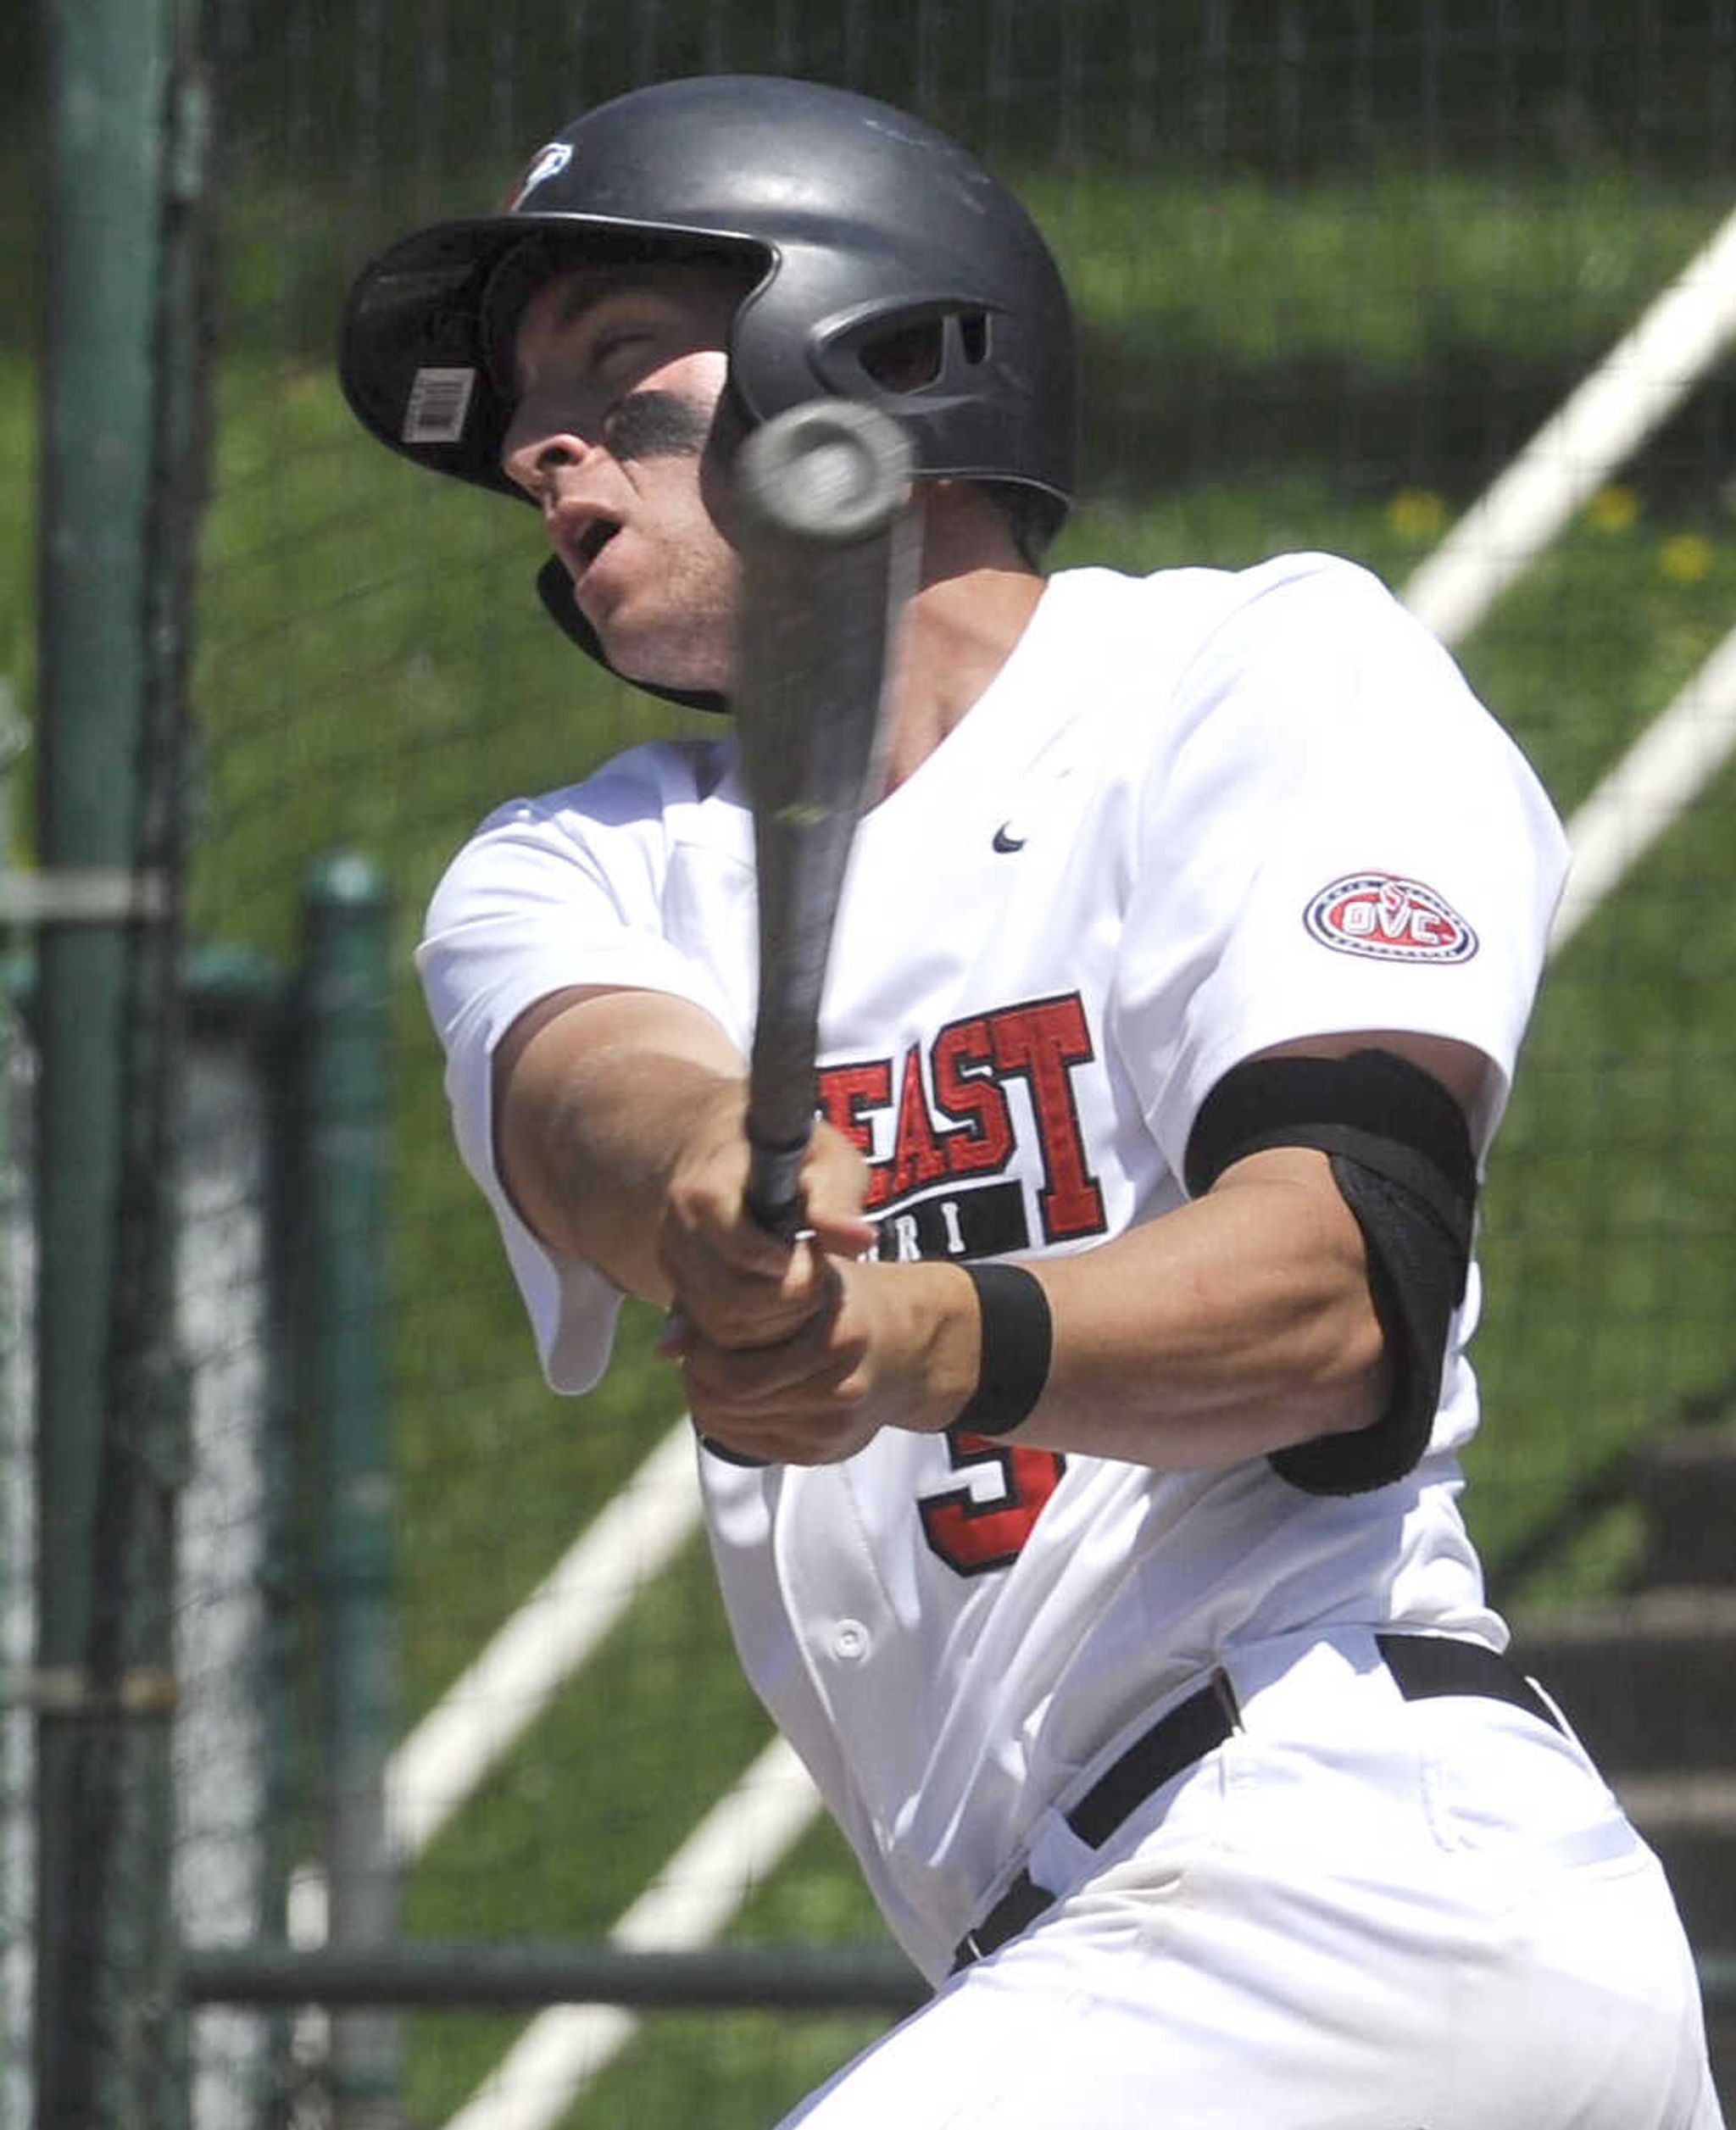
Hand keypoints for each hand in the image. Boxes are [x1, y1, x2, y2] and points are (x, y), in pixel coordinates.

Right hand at [655, 1085, 875, 1352]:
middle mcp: (677, 1232)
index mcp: (707, 1193)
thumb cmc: (794, 1156)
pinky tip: (780, 1305)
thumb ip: (839, 1196)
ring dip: (774, 1322)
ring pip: (719, 1328)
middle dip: (788, 1300)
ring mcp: (672, 1265)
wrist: (735, 1154)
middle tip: (817, 1272)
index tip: (812, 1246)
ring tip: (801, 1284)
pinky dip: (754, 1334)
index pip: (743, 1252)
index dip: (789, 1263)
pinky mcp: (677, 1290)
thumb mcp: (827, 1160)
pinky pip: (711, 1337)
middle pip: (730, 1301)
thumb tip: (858, 1241)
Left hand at [665, 1256, 977, 1466]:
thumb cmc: (840, 1299)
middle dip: (698, 1379)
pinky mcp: (827, 1452)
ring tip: (715, 1369)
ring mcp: (835, 1428)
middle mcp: (840, 1389)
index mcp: (836, 1338)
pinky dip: (734, 1421)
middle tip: (696, 1354)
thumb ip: (731, 1304)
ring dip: (711, 1400)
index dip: (699, 1354)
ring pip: (735, 1427)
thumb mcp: (799, 1278)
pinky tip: (740, 1394)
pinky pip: (754, 1445)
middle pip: (729, 1403)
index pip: (732, 1372)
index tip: (697, 1331)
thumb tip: (663, 1348)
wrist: (910, 1345)